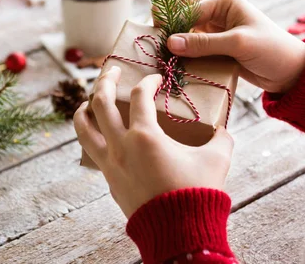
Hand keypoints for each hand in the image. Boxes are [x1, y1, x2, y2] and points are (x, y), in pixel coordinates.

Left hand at [74, 66, 233, 217]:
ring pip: (83, 128)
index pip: (140, 96)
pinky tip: (99, 135)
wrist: (179, 233)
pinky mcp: (109, 180)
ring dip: (84, 109)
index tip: (156, 79)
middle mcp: (121, 146)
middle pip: (100, 102)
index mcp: (145, 136)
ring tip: (88, 100)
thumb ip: (221, 138)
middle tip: (112, 71)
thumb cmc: (197, 193)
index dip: (148, 81)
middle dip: (105, 80)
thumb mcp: (217, 160)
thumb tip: (222, 130)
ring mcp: (110, 164)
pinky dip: (90, 136)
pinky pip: (91, 151)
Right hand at [164, 0, 304, 92]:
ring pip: (186, 34)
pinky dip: (184, 56)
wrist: (291, 73)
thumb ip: (204, 43)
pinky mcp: (217, 50)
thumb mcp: (238, 43)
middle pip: (184, 16)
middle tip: (153, 39)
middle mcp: (218, 15)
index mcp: (225, 3)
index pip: (190, 9)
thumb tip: (171, 42)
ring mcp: (216, 33)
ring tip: (159, 54)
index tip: (158, 37)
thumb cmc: (271, 50)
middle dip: (169, 26)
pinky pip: (194, 50)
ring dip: (175, 43)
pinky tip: (172, 63)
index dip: (173, 22)